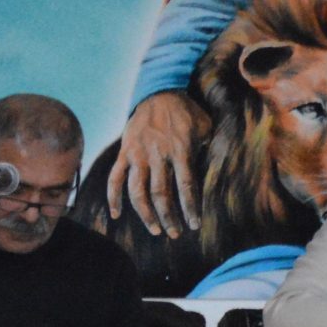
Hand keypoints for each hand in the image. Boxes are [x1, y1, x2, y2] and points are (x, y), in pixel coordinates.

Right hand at [105, 91, 209, 237]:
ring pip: (137, 192)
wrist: (159, 92)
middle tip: (174, 233)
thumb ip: (205, 150)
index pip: (186, 186)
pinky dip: (113, 197)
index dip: (189, 208)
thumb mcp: (205, 127)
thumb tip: (212, 173)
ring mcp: (139, 155)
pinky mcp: (125, 152)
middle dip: (168, 217)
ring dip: (145, 213)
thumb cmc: (187, 112)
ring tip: (154, 228)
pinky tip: (116, 214)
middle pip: (161, 194)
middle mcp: (158, 155)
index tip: (193, 225)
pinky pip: (115, 178)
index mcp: (181, 150)